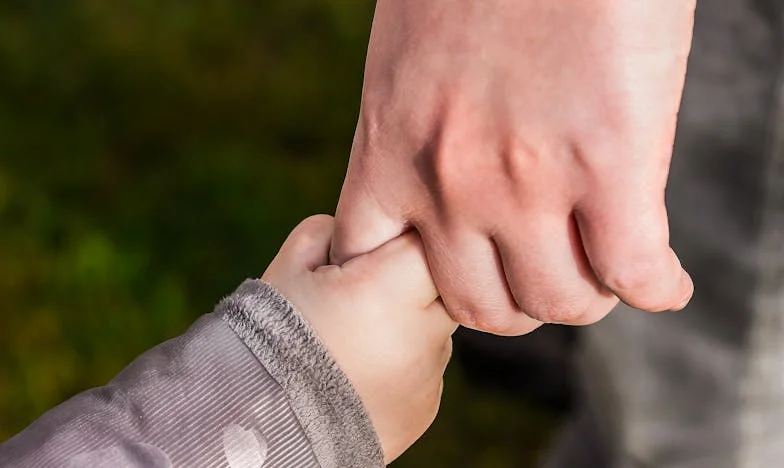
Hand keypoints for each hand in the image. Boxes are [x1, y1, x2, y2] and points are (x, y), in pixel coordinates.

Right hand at [262, 215, 455, 463]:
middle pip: (442, 284)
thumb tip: (359, 230)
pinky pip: (426, 366)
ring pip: (436, 327)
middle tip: (365, 293)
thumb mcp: (288, 269)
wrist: (262, 427)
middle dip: (411, 280)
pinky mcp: (426, 406)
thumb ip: (330, 233)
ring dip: (408, 323)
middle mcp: (421, 333)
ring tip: (355, 339)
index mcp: (388, 290)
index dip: (400, 239)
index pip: (426, 241)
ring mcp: (428, 374)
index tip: (374, 252)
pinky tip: (361, 370)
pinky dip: (403, 361)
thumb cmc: (269, 338)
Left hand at [332, 0, 695, 334]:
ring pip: (556, 302)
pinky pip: (633, 273)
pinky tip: (663, 280)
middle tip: (544, 273)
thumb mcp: (407, 62)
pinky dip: (655, 289)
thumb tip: (449, 178)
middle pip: (477, 306)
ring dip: (584, 297)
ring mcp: (526, 182)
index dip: (412, 288)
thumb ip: (418, 131)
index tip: (450, 272)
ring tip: (603, 272)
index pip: (371, 267)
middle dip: (514, 301)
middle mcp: (448, 183)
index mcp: (389, 149)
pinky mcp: (609, 163)